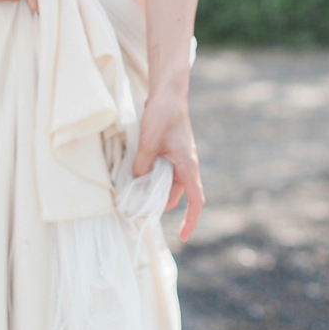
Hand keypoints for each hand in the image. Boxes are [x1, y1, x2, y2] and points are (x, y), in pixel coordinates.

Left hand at [132, 89, 203, 241]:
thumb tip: (138, 180)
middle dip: (158, 204)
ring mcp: (178, 158)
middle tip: (136, 209)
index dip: (190, 220)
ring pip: (166, 183)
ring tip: (132, 193)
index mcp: (188, 165)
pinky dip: (150, 176)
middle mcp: (186, 165)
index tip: (183, 236)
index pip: (196, 200)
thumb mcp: (149, 142)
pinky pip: (162, 171)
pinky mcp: (170, 152)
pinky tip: (135, 174)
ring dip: (153, 189)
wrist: (168, 93)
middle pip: (175, 194)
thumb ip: (143, 165)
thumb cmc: (163, 115)